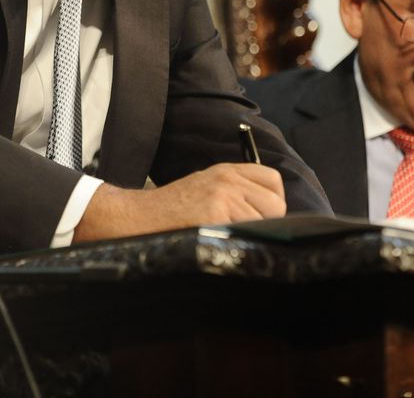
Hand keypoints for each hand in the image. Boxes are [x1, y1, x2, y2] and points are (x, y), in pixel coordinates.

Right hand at [72, 163, 285, 242]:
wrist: (137, 217)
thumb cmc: (171, 210)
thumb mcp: (205, 188)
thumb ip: (237, 192)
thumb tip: (271, 213)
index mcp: (227, 170)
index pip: (273, 181)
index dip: (272, 202)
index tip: (259, 216)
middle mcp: (228, 180)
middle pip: (276, 205)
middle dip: (265, 222)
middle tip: (240, 231)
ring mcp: (223, 197)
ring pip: (265, 222)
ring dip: (251, 234)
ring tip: (225, 236)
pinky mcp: (216, 216)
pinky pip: (248, 233)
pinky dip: (240, 243)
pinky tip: (220, 242)